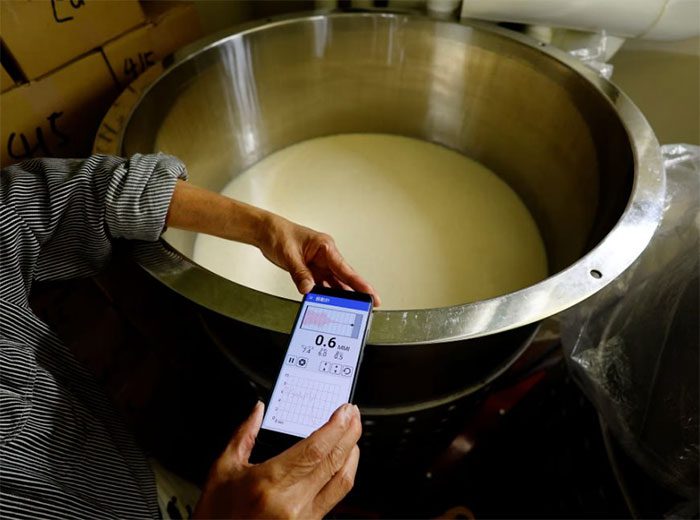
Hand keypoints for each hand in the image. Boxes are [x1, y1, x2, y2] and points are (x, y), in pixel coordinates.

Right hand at [193, 402, 361, 518]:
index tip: (345, 411)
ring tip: (351, 436)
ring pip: (342, 482)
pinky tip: (340, 463)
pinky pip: (334, 498)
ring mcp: (303, 518)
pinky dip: (342, 476)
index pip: (315, 449)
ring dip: (352, 456)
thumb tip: (258, 410)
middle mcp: (291, 503)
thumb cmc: (216, 516)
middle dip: (349, 435)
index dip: (336, 427)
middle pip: (334, 462)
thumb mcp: (222, 470)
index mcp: (269, 483)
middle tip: (353, 415)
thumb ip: (243, 436)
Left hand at [260, 215, 381, 305]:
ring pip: (334, 283)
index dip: (359, 283)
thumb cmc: (279, 234)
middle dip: (356, 292)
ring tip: (351, 310)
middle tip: (369, 305)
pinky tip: (330, 305)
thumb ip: (300, 273)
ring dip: (341, 296)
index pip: (344, 268)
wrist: (266, 232)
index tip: (370, 293)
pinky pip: (321, 285)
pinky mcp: (311, 271)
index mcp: (325, 247)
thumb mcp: (289, 255)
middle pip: (344, 277)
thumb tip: (308, 289)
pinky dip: (324, 296)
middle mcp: (325, 256)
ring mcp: (318, 264)